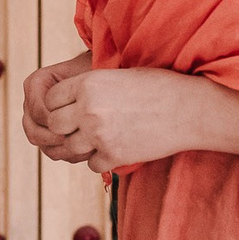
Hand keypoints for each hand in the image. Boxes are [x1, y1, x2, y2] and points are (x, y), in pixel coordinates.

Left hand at [22, 63, 238, 174]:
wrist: (189, 109)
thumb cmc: (157, 87)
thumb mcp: (118, 75)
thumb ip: (89, 87)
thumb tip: (67, 101)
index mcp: (87, 84)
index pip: (49, 99)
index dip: (57, 105)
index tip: (69, 108)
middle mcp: (88, 109)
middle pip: (54, 125)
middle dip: (64, 127)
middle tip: (79, 127)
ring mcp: (99, 135)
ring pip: (69, 148)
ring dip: (80, 145)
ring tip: (97, 138)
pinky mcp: (114, 155)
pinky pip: (91, 163)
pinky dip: (99, 159)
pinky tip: (114, 148)